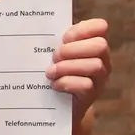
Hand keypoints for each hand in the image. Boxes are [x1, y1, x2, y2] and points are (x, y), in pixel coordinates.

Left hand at [47, 18, 110, 134]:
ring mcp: (99, 80)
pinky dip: (66, 83)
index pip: (100, 26)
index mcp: (91, 45)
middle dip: (73, 49)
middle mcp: (102, 61)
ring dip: (67, 67)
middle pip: (100, 46)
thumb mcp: (53, 55)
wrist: (54, 108)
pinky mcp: (90, 96)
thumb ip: (54, 41)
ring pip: (95, 66)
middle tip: (54, 56)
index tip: (64, 37)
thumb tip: (33, 26)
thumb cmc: (51, 74)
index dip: (83, 29)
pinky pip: (86, 85)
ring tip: (50, 72)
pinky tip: (54, 85)